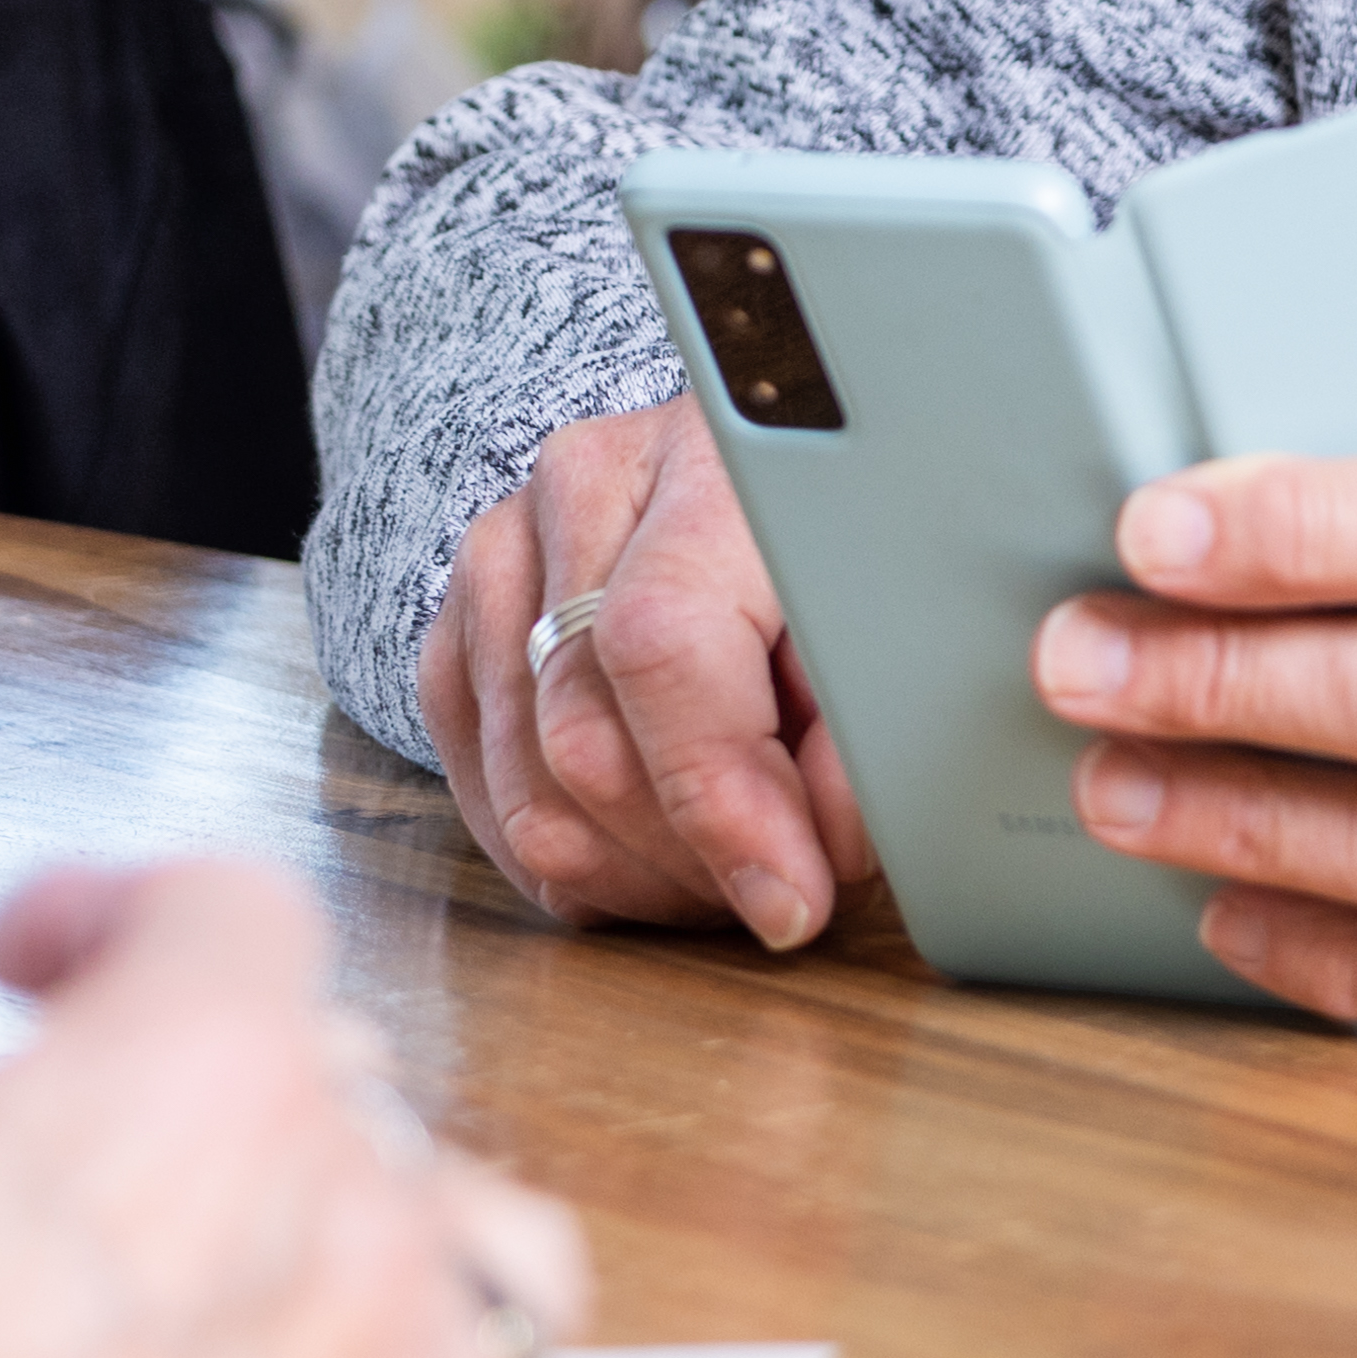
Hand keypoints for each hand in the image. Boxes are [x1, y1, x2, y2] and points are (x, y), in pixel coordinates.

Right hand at [0, 834, 578, 1357]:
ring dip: (336, 1218)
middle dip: (203, 1075)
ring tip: (212, 1258)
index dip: (114, 906)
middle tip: (71, 1133)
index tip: (22, 962)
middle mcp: (348, 1214)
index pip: (229, 910)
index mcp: (212, 1071)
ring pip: (440, 1239)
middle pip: (332, 1074)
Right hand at [412, 393, 871, 950]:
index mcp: (703, 461)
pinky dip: (579, 864)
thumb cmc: (845, 548)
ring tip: (730, 867)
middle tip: (783, 884)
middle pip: (581, 736)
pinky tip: (658, 857)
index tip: (791, 896)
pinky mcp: (459, 629)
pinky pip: (488, 800)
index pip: (659, 645)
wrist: (770, 480)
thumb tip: (811, 858)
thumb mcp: (898, 619)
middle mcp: (579, 489)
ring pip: (528, 792)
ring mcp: (501, 556)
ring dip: (639, 876)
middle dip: (693, 857)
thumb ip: (865, 735)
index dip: (721, 798)